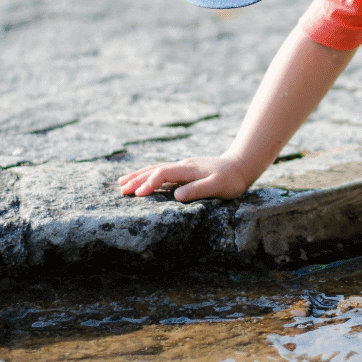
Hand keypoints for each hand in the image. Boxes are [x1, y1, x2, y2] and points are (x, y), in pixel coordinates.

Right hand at [118, 154, 252, 201]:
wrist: (241, 165)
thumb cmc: (231, 179)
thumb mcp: (218, 186)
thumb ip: (198, 190)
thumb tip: (176, 196)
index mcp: (188, 169)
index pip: (163, 174)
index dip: (149, 183)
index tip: (137, 194)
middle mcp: (183, 166)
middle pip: (155, 169)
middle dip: (137, 178)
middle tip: (120, 189)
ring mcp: (183, 167)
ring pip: (156, 169)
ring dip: (139, 175)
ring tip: (122, 183)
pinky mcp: (186, 170)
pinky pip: (162, 171)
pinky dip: (149, 175)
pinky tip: (143, 180)